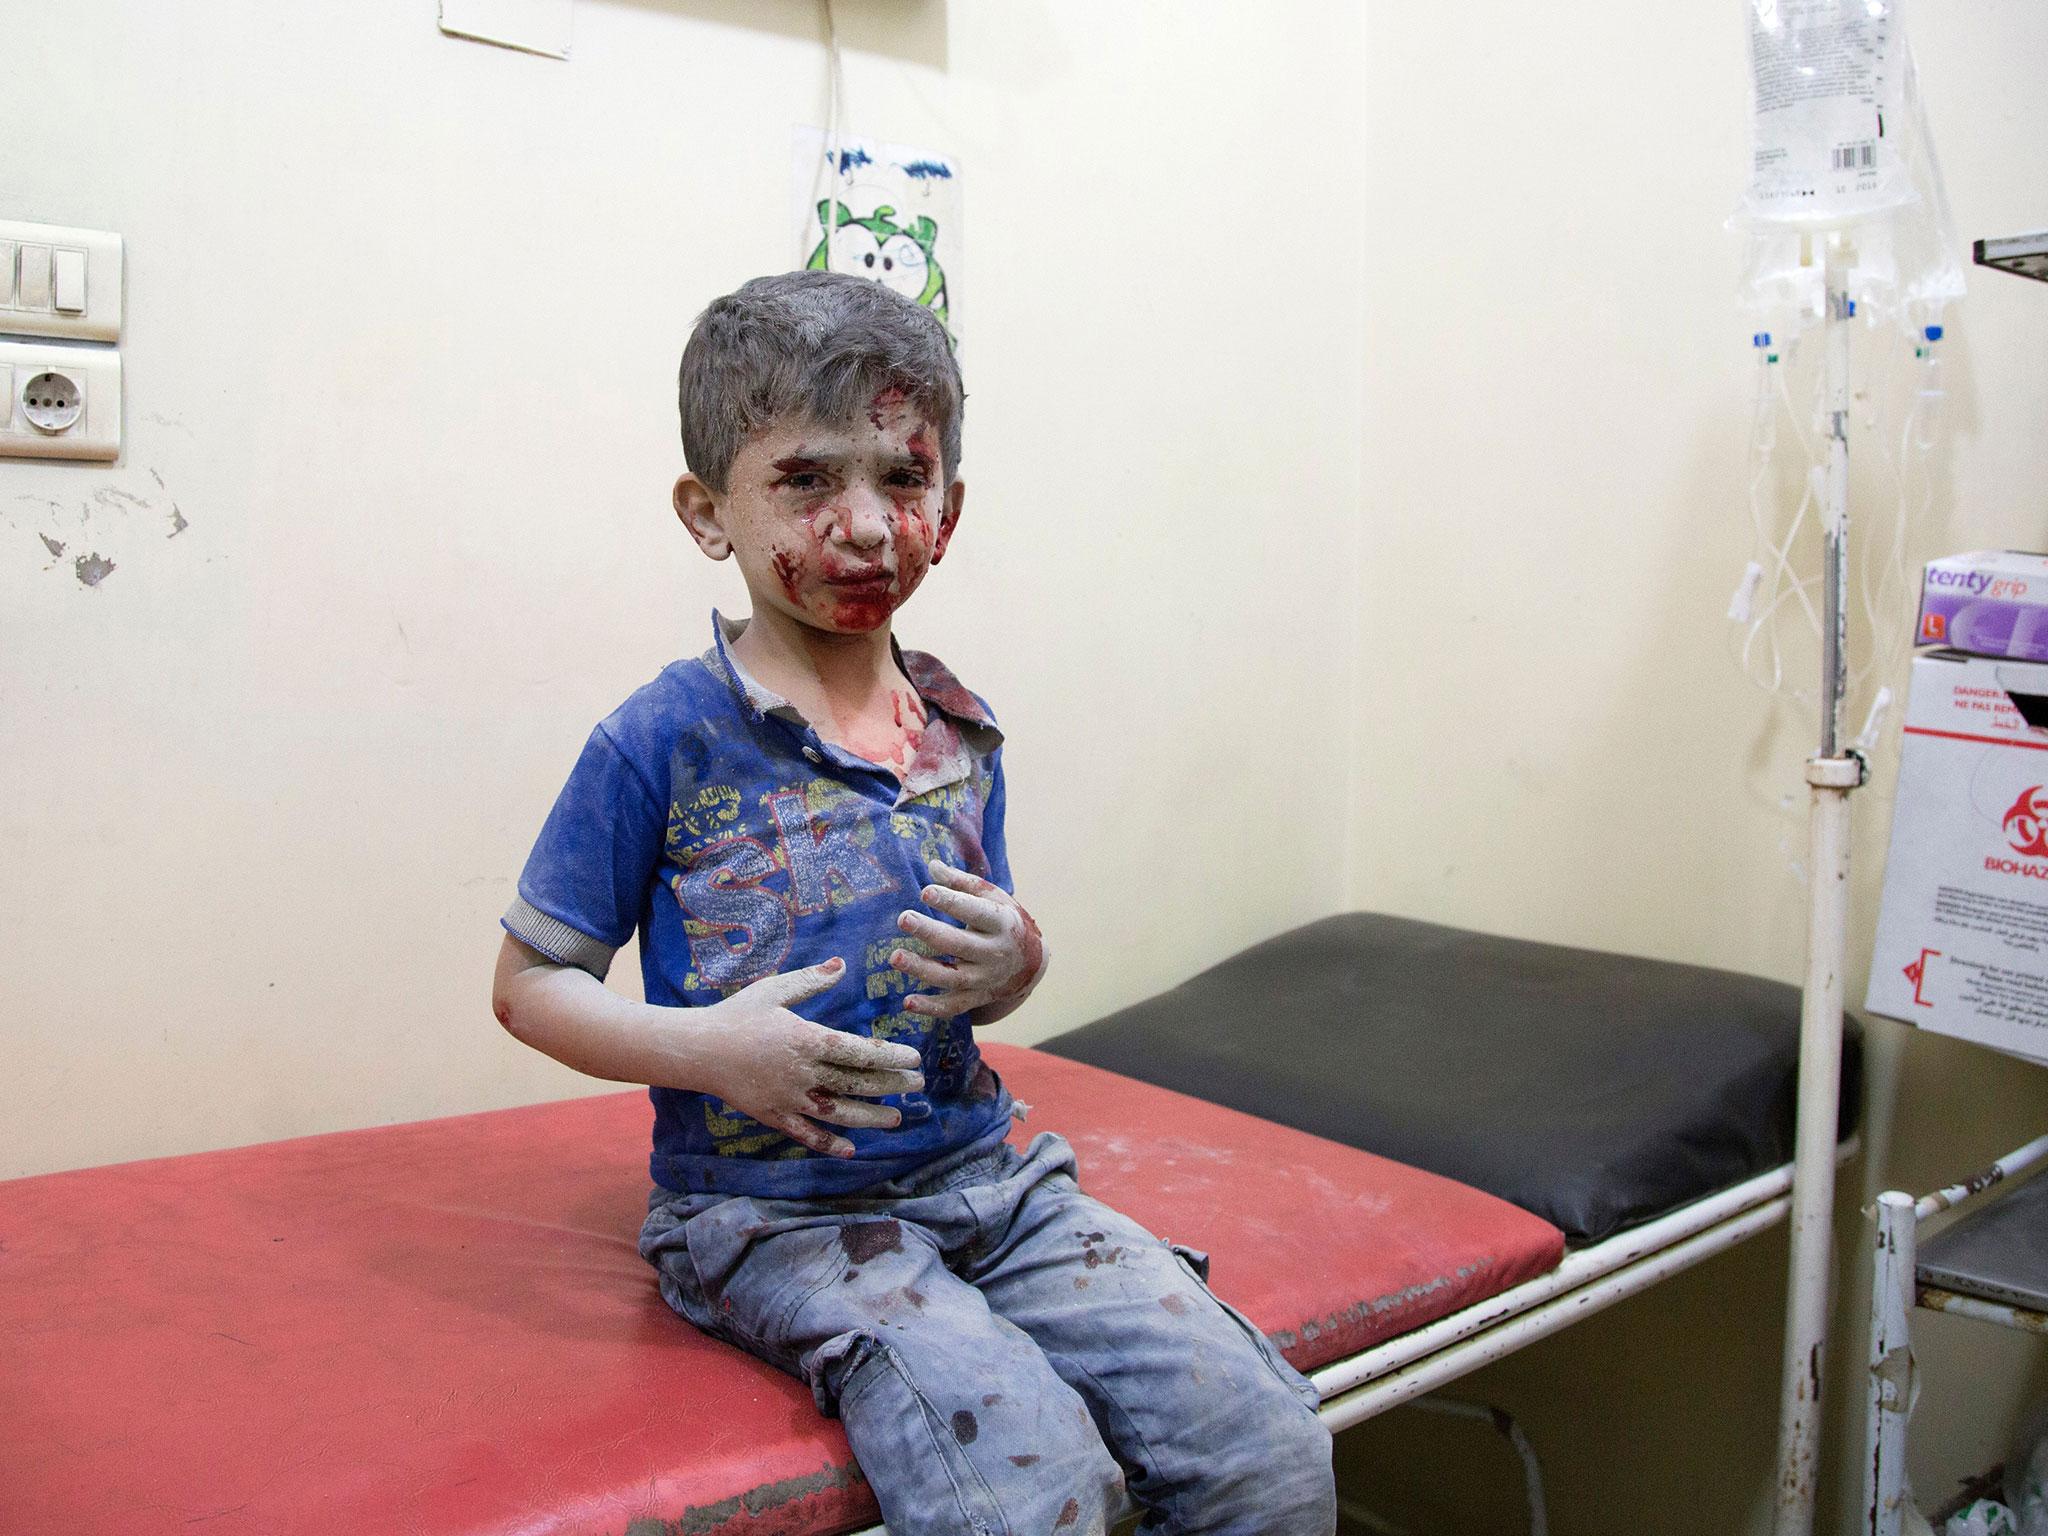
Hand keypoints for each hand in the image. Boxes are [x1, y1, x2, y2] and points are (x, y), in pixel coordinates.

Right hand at [687, 958, 925, 1157]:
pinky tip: (851, 1150)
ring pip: (838, 1113)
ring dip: (871, 1118)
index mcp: (806, 1040)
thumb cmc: (737, 1014)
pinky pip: (805, 1134)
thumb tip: (842, 964)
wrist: (697, 1048)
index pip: (860, 1052)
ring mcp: (788, 1099)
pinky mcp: (773, 1116)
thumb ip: (812, 980)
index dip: (891, 1058)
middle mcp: (802, 1073)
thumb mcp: (775, 990)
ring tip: (897, 1118)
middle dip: (891, 1086)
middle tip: (918, 1085)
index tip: (913, 1059)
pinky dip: (829, 1144)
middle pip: (857, 1083)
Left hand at [889, 860, 1047, 1019]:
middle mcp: (995, 953)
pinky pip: (953, 1006)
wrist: (1032, 962)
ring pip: (953, 977)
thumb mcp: (993, 898)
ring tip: (895, 957)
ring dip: (922, 969)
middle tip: (903, 918)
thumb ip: (962, 883)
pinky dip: (931, 1008)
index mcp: (1001, 923)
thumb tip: (932, 866)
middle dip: (930, 932)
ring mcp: (986, 979)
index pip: (975, 911)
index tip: (925, 892)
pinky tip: (907, 1002)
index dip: (951, 902)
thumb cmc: (1005, 921)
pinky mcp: (976, 998)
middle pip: (960, 944)